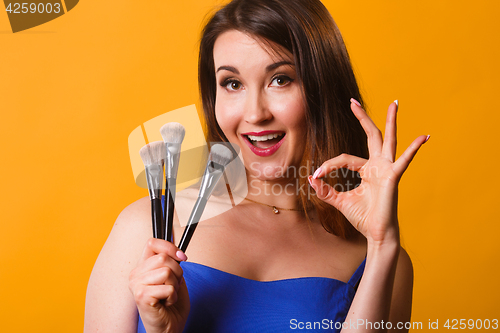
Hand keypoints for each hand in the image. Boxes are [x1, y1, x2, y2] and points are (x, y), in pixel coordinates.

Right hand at [129, 238, 189, 332]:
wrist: (169, 328)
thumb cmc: (171, 304)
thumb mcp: (174, 277)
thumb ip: (172, 262)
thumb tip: (178, 251)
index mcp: (142, 267)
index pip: (152, 242)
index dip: (170, 247)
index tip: (181, 257)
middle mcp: (135, 274)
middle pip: (163, 257)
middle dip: (177, 272)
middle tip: (174, 286)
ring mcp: (136, 285)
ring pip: (166, 271)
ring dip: (175, 285)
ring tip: (169, 295)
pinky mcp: (142, 296)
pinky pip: (168, 287)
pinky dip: (173, 296)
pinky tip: (166, 303)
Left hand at [308, 99, 427, 243]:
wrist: (375, 234)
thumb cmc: (362, 217)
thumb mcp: (339, 201)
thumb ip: (326, 190)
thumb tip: (310, 178)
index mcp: (366, 170)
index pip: (344, 157)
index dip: (329, 164)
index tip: (317, 174)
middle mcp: (378, 165)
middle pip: (371, 135)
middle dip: (362, 118)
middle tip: (352, 101)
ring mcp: (387, 169)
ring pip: (388, 140)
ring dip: (391, 121)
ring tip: (394, 103)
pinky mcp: (393, 177)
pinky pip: (404, 161)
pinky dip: (414, 149)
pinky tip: (424, 137)